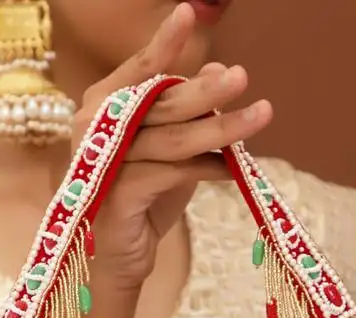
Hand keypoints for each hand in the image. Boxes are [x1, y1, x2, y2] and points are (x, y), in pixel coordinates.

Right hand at [73, 2, 272, 290]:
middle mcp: (95, 128)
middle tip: (243, 77)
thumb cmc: (142, 197)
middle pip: (161, 102)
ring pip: (173, 139)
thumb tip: (221, 69)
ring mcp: (105, 162)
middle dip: (206, 90)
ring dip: (221, 129)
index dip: (164, 43)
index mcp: (102, 106)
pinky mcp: (119, 195)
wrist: (120, 255)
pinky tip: (233, 168)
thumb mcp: (170, 149)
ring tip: (260, 116)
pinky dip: (207, 168)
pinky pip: (172, 174)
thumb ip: (189, 112)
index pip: (138, 68)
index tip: (188, 12)